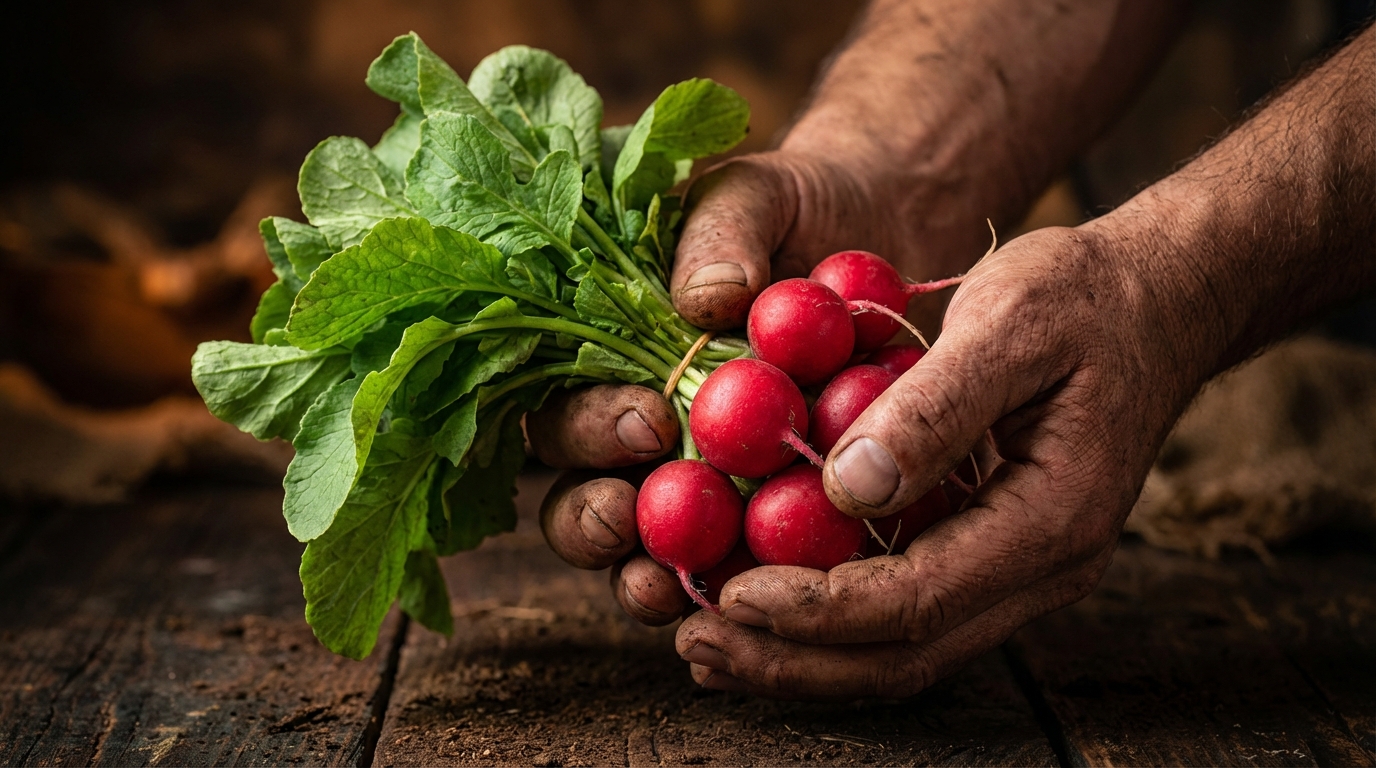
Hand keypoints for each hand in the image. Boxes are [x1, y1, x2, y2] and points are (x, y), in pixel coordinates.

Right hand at [530, 147, 978, 624]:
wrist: (882, 228)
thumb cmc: (792, 207)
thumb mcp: (753, 194)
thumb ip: (721, 232)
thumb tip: (707, 299)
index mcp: (609, 362)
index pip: (564, 412)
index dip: (590, 428)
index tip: (647, 419)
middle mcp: (638, 435)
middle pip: (581, 498)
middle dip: (594, 517)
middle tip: (629, 515)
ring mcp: (700, 484)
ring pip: (645, 553)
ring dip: (644, 577)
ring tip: (665, 586)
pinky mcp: (768, 515)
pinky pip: (741, 568)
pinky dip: (742, 586)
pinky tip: (759, 593)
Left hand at [675, 224, 1200, 697]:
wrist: (1156, 300)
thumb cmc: (1085, 296)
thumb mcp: (1010, 321)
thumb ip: (934, 408)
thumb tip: (846, 488)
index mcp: (1050, 522)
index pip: (915, 601)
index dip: (815, 608)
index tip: (730, 589)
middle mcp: (1039, 570)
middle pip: (901, 655)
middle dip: (792, 659)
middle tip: (696, 644)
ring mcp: (1019, 571)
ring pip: (901, 650)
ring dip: (802, 657)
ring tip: (710, 645)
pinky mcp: (993, 552)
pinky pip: (906, 611)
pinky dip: (829, 621)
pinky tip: (765, 607)